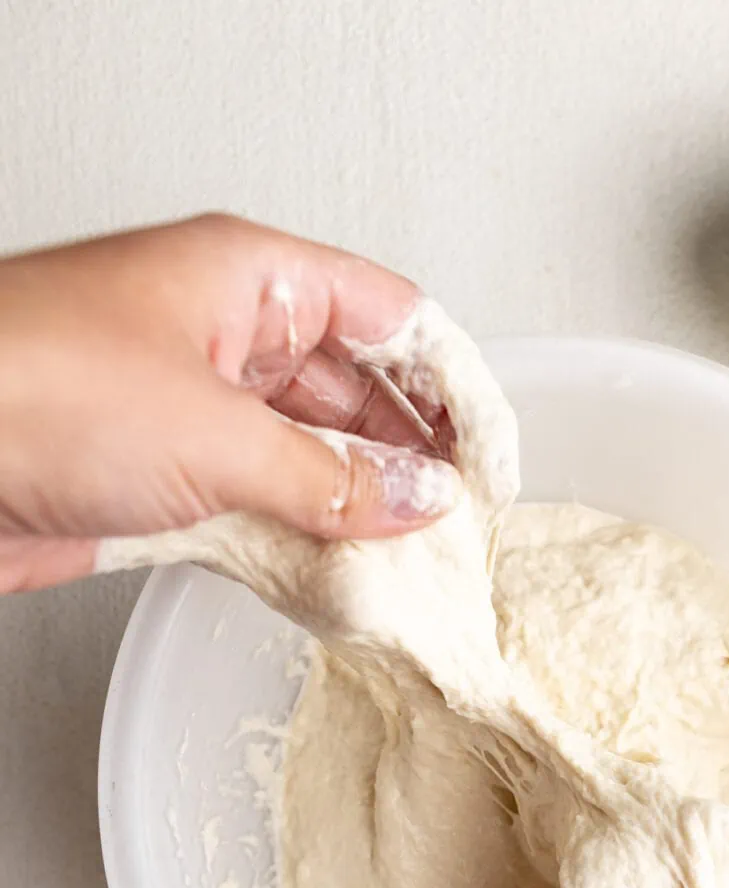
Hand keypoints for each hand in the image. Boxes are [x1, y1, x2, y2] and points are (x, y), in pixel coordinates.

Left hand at [0, 215, 459, 593]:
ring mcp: (192, 409)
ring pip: (310, 455)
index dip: (456, 385)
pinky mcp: (160, 478)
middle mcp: (224, 335)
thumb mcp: (218, 435)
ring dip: (359, 510)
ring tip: (411, 563)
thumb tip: (416, 498)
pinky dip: (303, 543)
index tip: (492, 459)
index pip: (392, 316)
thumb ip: (333, 477)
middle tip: (460, 525)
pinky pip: (260, 506)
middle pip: (357, 390)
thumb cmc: (29, 390)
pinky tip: (339, 579)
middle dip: (414, 457)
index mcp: (249, 278)